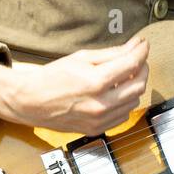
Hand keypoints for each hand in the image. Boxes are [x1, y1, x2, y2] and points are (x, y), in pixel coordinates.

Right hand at [0, 36, 149, 133]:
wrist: (30, 101)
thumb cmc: (52, 77)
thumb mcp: (82, 58)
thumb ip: (112, 54)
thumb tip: (135, 47)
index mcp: (95, 82)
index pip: (132, 64)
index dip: (142, 51)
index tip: (143, 44)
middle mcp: (100, 104)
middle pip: (139, 85)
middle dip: (143, 68)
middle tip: (138, 59)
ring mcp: (99, 120)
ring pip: (134, 101)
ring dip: (135, 85)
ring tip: (125, 75)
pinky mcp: (97, 129)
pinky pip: (124, 115)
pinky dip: (126, 102)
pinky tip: (116, 93)